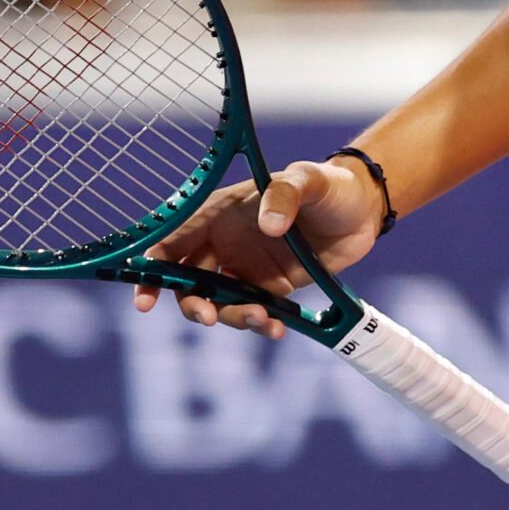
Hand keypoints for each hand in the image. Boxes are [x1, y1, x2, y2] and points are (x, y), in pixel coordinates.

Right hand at [132, 156, 384, 338]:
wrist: (363, 212)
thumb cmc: (330, 186)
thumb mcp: (309, 180)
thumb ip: (286, 194)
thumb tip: (269, 225)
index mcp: (220, 212)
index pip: (174, 239)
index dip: (152, 267)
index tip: (145, 298)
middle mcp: (225, 242)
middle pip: (187, 279)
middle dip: (190, 303)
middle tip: (208, 318)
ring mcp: (245, 268)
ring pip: (218, 302)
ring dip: (231, 317)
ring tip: (264, 319)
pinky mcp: (269, 290)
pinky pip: (251, 313)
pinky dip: (259, 325)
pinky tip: (277, 328)